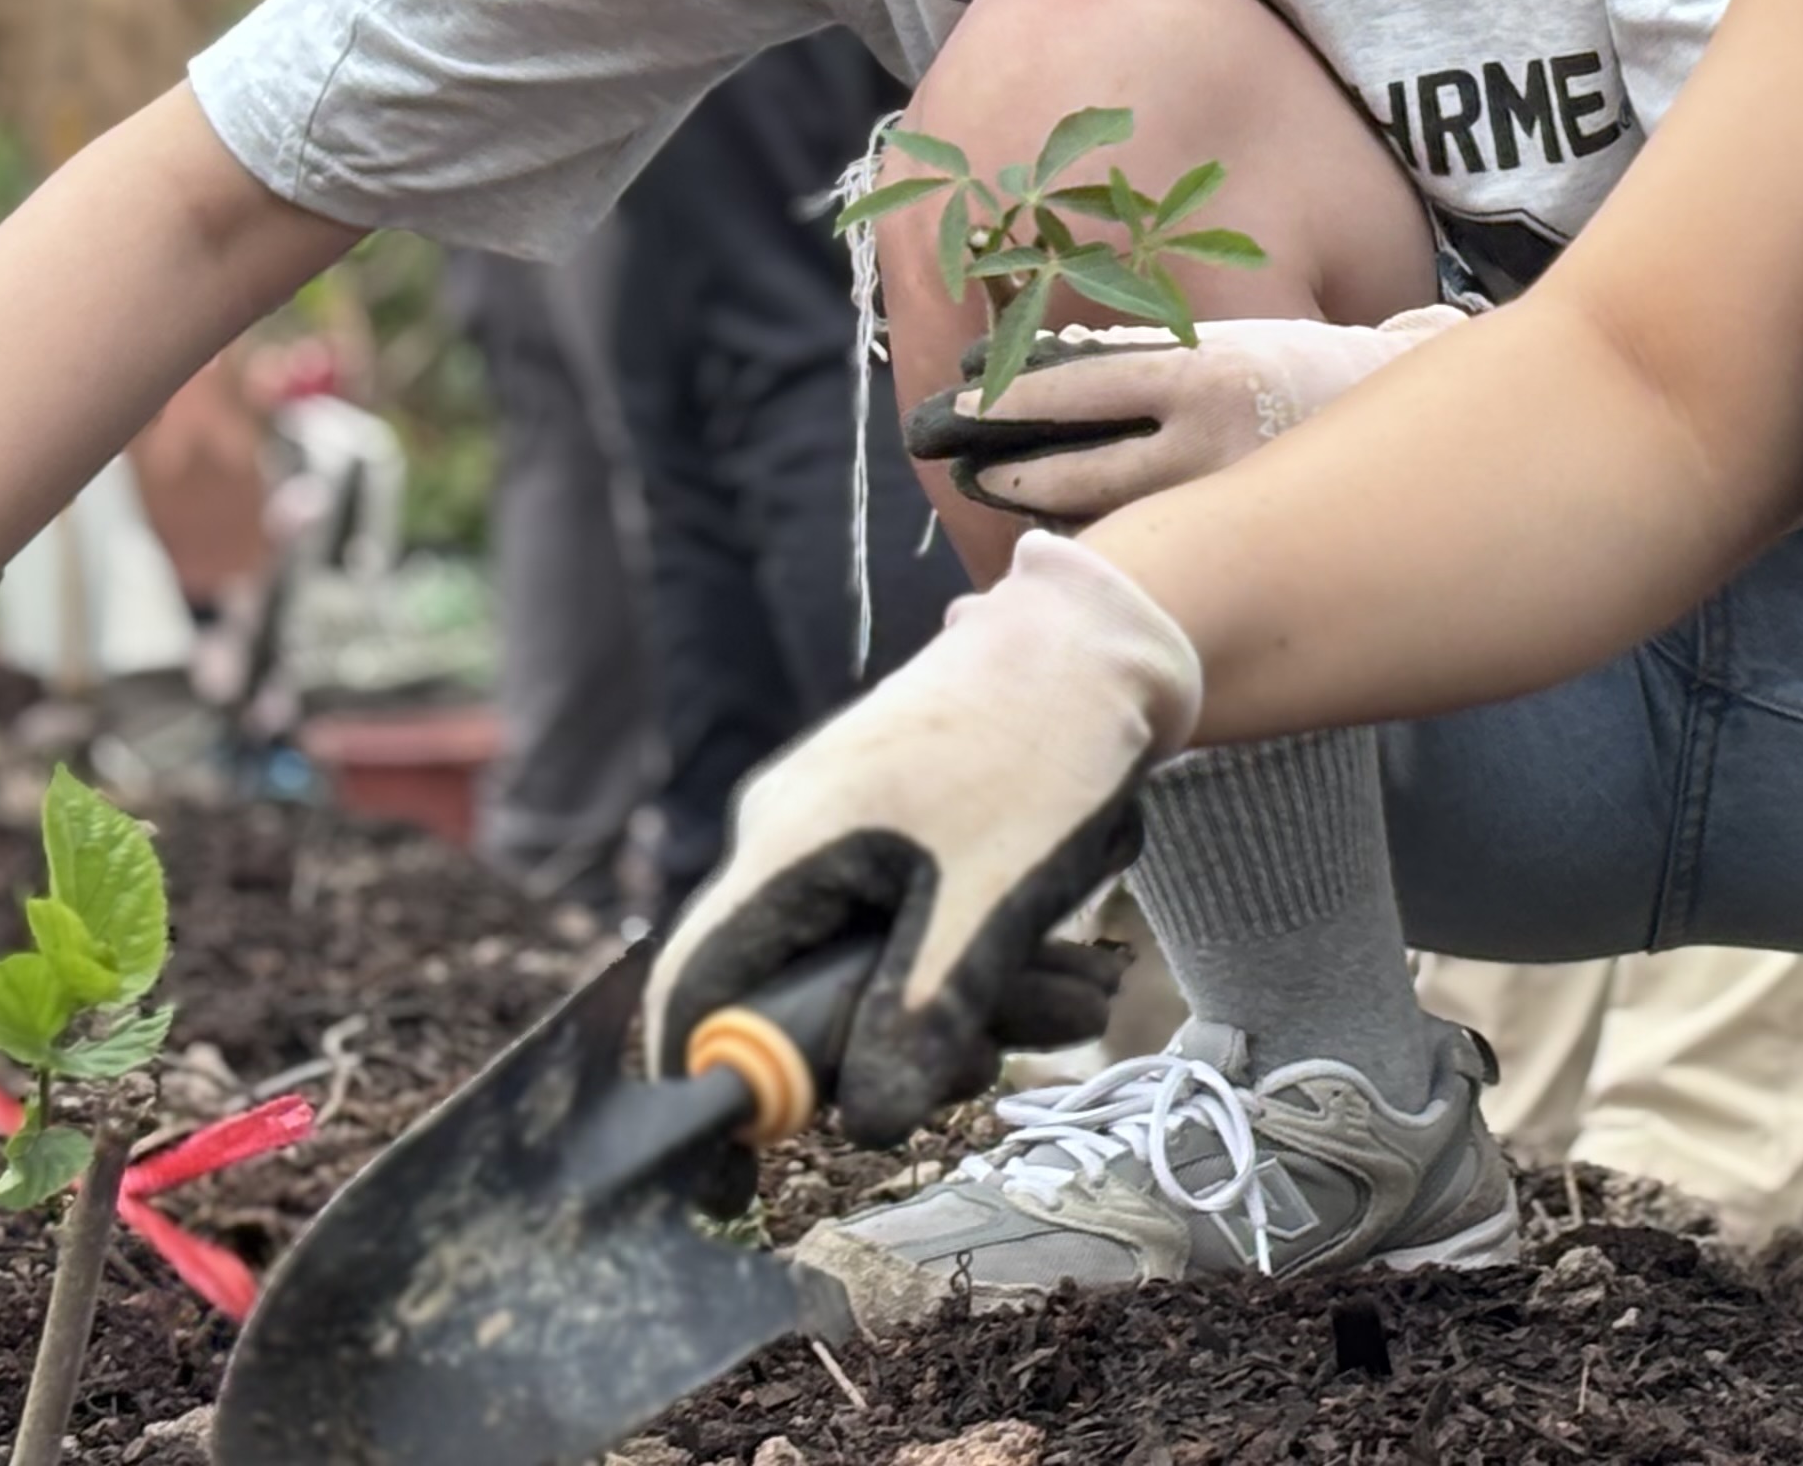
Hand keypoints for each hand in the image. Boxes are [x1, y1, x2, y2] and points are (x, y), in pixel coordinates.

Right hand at [645, 531, 1195, 1141]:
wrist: (1110, 636)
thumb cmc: (1042, 749)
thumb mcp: (988, 903)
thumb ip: (921, 1018)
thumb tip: (867, 1128)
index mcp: (784, 849)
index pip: (692, 993)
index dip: (719, 1087)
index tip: (767, 1167)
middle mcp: (793, 840)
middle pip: (800, 996)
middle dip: (905, 1043)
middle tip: (998, 1054)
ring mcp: (847, 831)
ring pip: (877, 967)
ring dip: (974, 1004)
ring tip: (1076, 994)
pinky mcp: (903, 829)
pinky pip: (918, 925)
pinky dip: (986, 956)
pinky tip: (1070, 959)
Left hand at [906, 306, 1470, 522]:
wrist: (1399, 420)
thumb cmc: (1295, 368)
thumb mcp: (1221, 340)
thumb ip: (1136, 354)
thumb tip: (1045, 360)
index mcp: (1204, 377)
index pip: (1077, 387)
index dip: (1007, 396)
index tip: (959, 401)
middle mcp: (1208, 448)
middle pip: (1077, 474)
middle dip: (1007, 471)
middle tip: (960, 463)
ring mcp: (1220, 508)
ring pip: (1104, 528)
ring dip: (1043, 518)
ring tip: (1000, 497)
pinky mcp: (1234, 550)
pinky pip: (1149, 558)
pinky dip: (1103, 551)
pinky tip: (1069, 542)